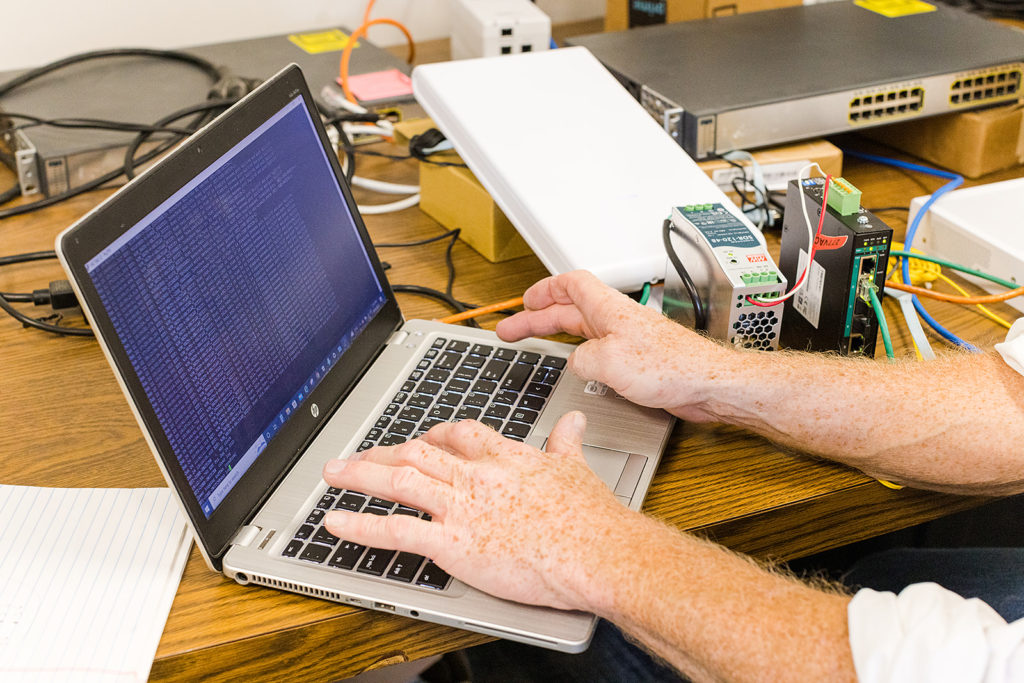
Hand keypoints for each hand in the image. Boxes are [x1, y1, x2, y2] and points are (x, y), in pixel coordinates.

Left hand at [322, 413, 638, 610]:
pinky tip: (336, 523)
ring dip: (361, 476)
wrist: (596, 551)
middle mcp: (476, 477)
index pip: (458, 435)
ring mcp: (461, 508)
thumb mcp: (577, 469)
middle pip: (418, 452)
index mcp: (504, 458)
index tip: (419, 437)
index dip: (432, 433)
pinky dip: (362, 526)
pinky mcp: (454, 543)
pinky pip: (397, 530)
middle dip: (382, 451)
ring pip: (400, 481)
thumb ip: (567, 443)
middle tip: (357, 455)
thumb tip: (574, 422)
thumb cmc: (592, 518)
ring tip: (332, 474)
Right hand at [495, 270, 727, 421]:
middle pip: (570, 308)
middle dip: (537, 317)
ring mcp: (627, 339)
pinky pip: (597, 350)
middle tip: (511, 329)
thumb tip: (575, 363)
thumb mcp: (608, 362)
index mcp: (609, 309)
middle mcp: (617, 320)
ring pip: (582, 329)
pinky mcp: (636, 360)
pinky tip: (572, 366)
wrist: (707, 384)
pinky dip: (576, 353)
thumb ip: (581, 359)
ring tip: (532, 342)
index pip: (571, 284)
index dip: (544, 290)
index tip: (525, 301)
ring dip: (555, 334)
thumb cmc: (672, 367)